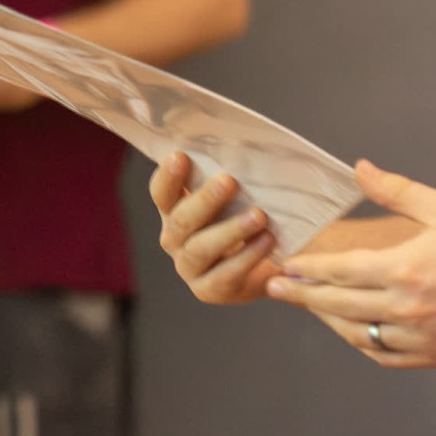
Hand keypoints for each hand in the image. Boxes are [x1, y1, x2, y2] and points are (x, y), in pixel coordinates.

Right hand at [149, 151, 278, 303]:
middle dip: (205, 200)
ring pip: (199, 248)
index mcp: (174, 211)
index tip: (181, 156)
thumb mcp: (240, 198)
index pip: (161, 193)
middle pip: (181, 220)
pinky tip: (266, 241)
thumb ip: (232, 179)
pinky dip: (246, 257)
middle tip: (230, 181)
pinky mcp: (208, 290)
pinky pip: (224, 275)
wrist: (273, 264)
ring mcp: (188, 267)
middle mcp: (175, 239)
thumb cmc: (251, 221)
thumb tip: (245, 146)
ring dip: (229, 230)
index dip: (168, 176)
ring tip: (258, 216)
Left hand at [269, 160, 435, 367]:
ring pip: (355, 333)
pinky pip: (383, 355)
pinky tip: (350, 331)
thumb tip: (358, 168)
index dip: (307, 268)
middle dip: (301, 295)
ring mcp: (417, 336)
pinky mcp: (432, 356)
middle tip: (274, 287)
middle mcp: (404, 307)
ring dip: (327, 319)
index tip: (285, 264)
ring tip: (308, 306)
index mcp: (403, 269)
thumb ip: (396, 191)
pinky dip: (361, 344)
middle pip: (337, 304)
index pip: (339, 270)